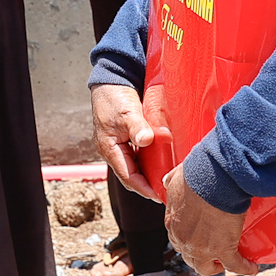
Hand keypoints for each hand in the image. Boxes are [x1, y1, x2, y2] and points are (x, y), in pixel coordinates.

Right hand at [91, 83, 160, 200]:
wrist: (111, 79)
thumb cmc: (115, 96)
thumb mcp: (127, 112)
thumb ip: (137, 127)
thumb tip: (146, 140)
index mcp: (109, 149)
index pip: (128, 177)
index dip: (144, 188)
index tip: (160, 195)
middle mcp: (112, 150)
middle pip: (131, 175)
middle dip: (148, 185)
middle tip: (167, 192)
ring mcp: (118, 145)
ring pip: (135, 166)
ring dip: (148, 174)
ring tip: (166, 180)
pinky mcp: (125, 138)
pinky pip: (137, 155)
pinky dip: (148, 161)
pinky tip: (161, 162)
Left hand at [163, 165, 257, 275]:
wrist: (215, 177)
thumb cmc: (198, 174)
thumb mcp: (177, 177)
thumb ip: (171, 181)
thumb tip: (167, 180)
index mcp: (173, 222)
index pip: (177, 239)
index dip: (187, 241)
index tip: (196, 238)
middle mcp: (184, 240)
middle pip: (189, 257)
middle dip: (199, 257)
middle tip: (211, 252)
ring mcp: (202, 248)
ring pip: (206, 268)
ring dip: (216, 267)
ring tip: (226, 263)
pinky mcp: (223, 250)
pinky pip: (235, 265)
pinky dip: (244, 268)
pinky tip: (251, 268)